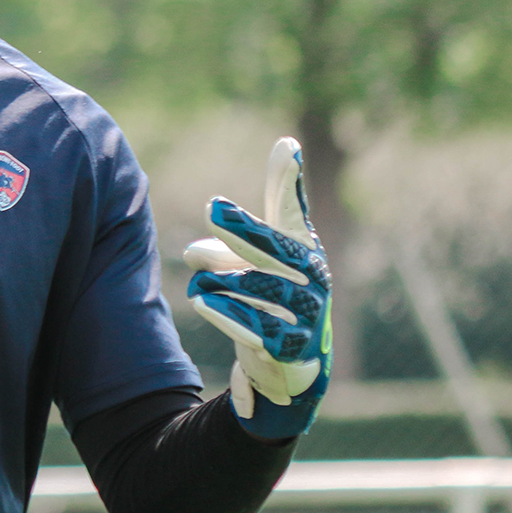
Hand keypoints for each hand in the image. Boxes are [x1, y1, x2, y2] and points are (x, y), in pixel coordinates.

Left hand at [184, 137, 330, 439]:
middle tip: (213, 208)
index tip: (287, 146)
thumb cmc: (270, 298)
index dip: (289, 180)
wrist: (288, 366)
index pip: (291, 210)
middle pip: (274, 247)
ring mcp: (307, 314)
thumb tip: (198, 241)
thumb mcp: (255, 262)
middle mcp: (313, 278)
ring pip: (254, 287)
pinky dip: (226, 313)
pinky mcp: (292, 348)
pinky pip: (254, 327)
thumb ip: (232, 240)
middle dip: (244, 229)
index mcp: (302, 249)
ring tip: (199, 281)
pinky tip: (203, 302)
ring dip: (219, 282)